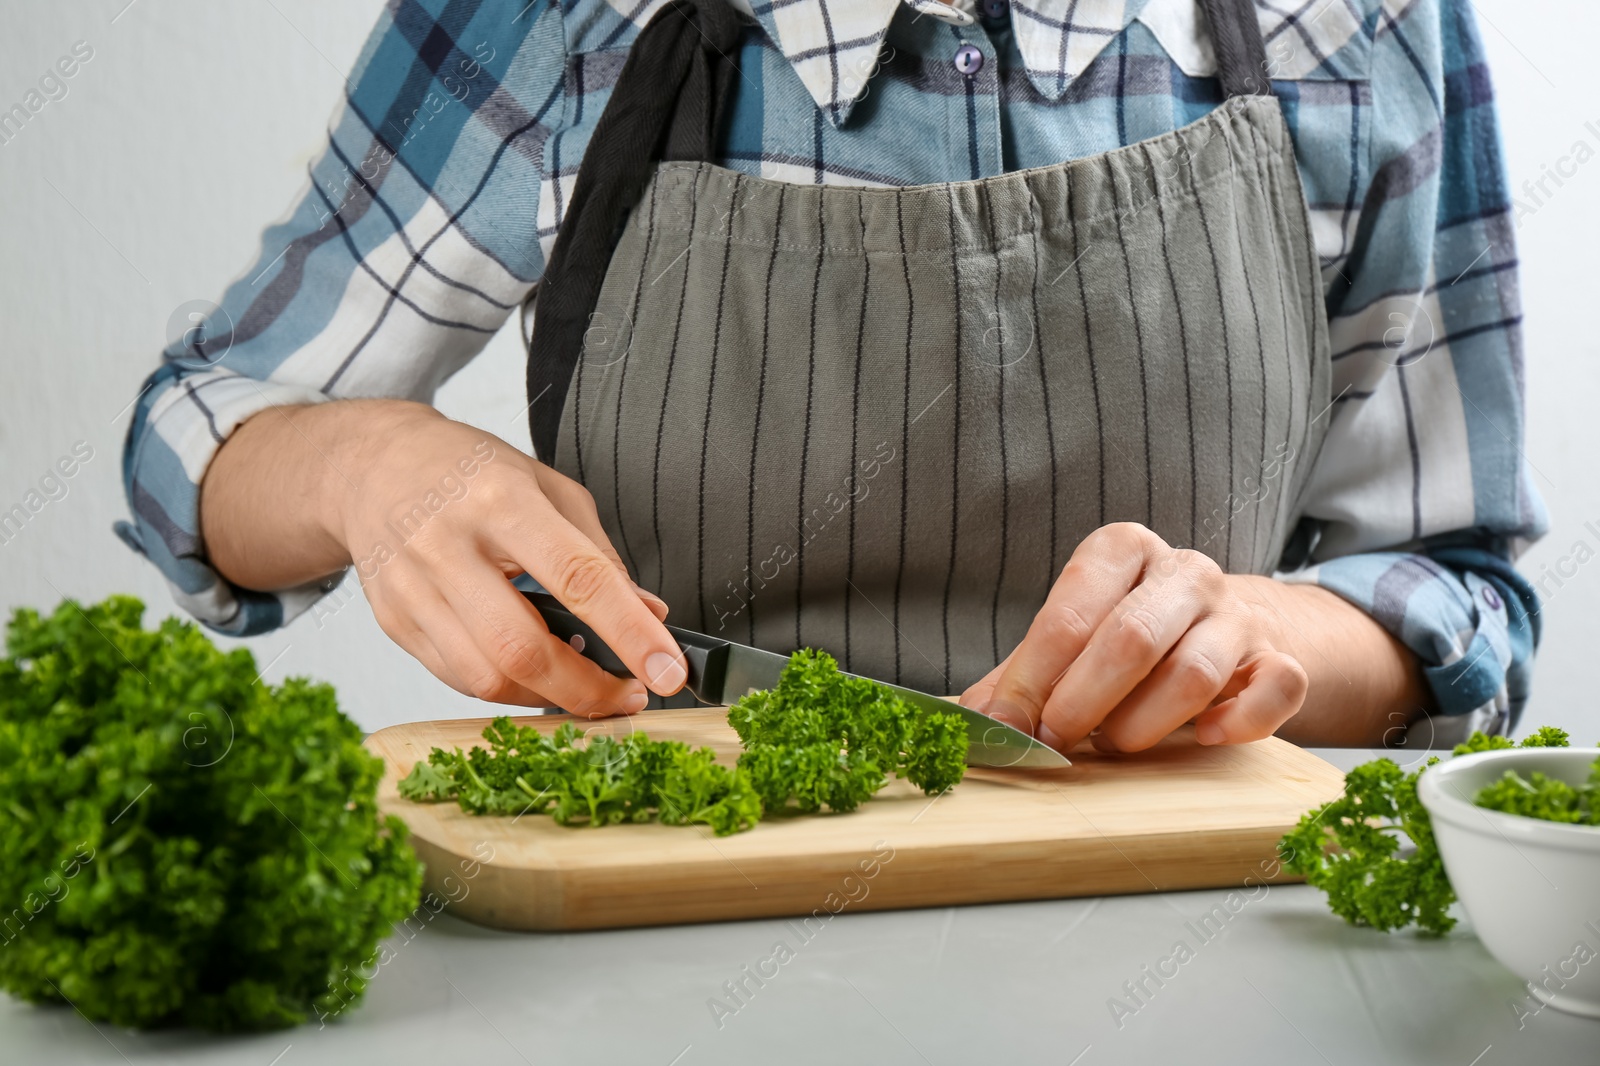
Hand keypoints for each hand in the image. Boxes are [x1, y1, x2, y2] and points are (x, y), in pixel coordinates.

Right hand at [204, 400, 685, 716]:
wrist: (374, 466)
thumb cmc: (472, 473)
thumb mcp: (550, 488)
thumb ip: (600, 555)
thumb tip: (649, 616)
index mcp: (502, 500)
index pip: (577, 577)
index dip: (629, 633)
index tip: (669, 672)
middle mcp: (448, 545)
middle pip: (521, 647)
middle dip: (588, 689)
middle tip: (629, 695)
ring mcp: (412, 588)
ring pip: (486, 676)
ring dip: (549, 696)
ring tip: (586, 686)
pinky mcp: (394, 622)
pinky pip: (458, 679)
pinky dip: (508, 689)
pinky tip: (534, 674)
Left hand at [961, 523, 1309, 752]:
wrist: (1233, 629)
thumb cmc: (1131, 636)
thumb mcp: (1073, 639)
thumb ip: (1023, 674)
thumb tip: (974, 720)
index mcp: (1122, 551)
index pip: (1071, 611)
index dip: (1033, 677)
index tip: (1007, 726)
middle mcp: (1184, 572)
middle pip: (1129, 638)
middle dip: (1081, 702)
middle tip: (1053, 742)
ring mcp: (1237, 614)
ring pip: (1193, 672)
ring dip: (1143, 723)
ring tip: (1115, 743)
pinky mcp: (1282, 657)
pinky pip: (1274, 690)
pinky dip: (1238, 722)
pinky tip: (1204, 736)